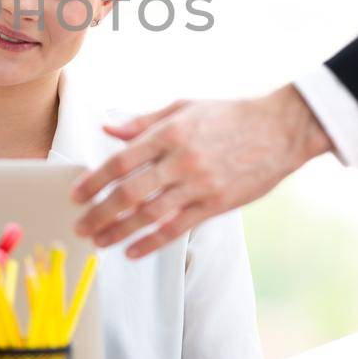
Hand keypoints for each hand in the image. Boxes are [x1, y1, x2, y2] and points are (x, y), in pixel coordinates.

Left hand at [69, 85, 332, 259]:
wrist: (281, 129)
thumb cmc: (230, 114)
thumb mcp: (184, 107)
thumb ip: (143, 121)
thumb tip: (107, 127)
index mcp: (169, 133)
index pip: (120, 162)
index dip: (94, 181)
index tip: (76, 194)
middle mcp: (181, 161)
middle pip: (129, 193)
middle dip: (99, 212)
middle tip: (80, 226)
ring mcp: (199, 186)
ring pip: (150, 216)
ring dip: (119, 232)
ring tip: (98, 242)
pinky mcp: (216, 204)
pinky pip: (177, 228)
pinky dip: (151, 242)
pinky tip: (132, 251)